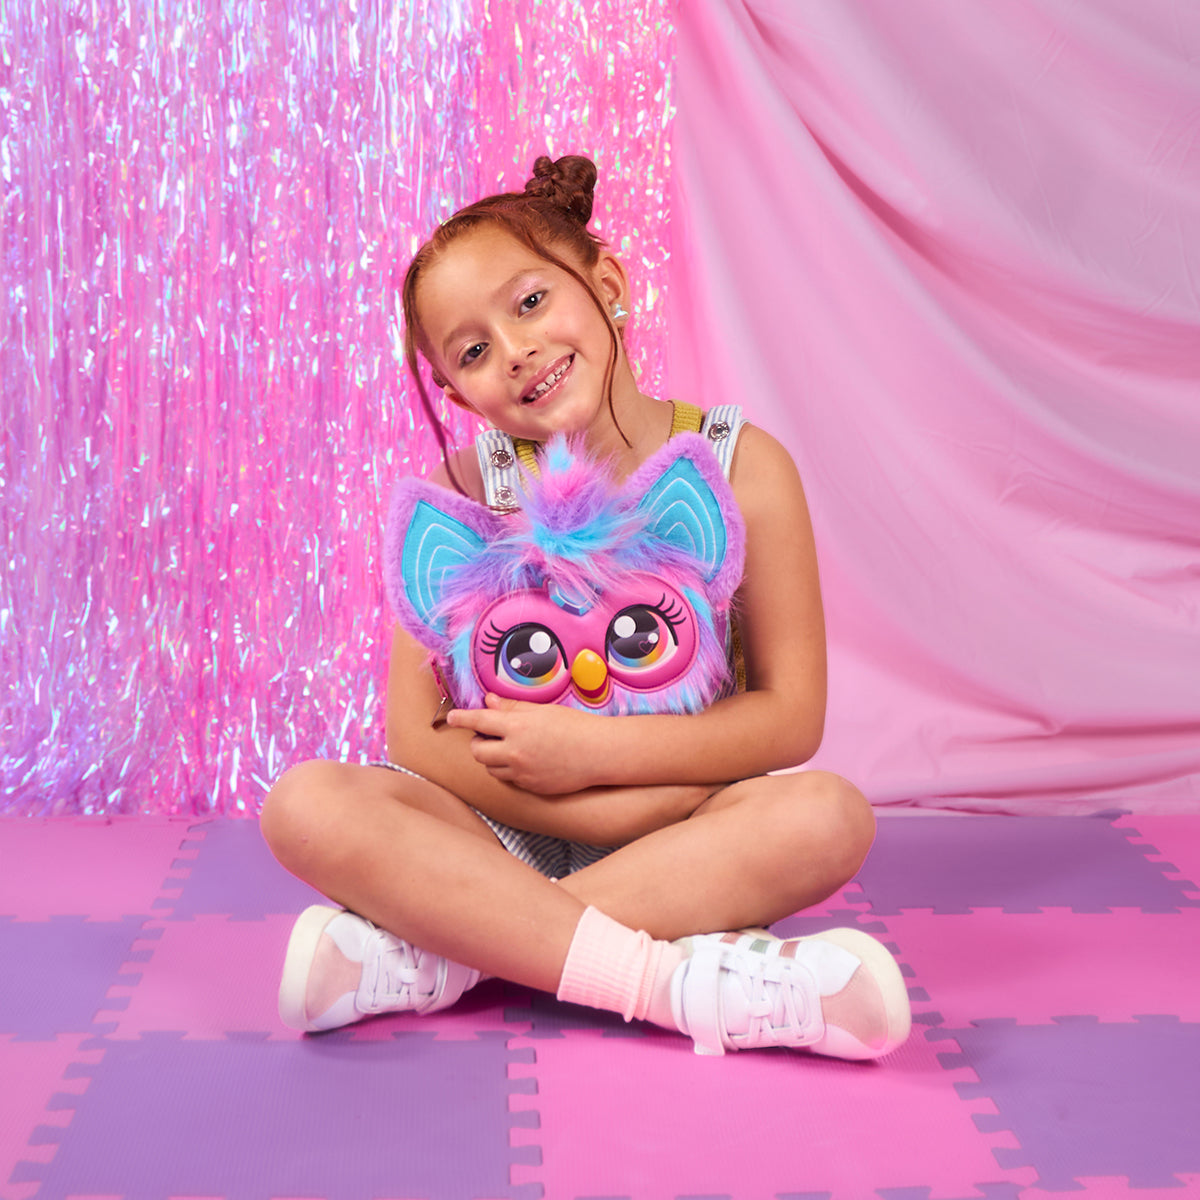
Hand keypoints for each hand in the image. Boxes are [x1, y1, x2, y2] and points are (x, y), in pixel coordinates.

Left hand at [445, 694, 609, 794]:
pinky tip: (526, 760)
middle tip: (488, 735)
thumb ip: (512, 708)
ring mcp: (522, 772)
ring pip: (491, 768)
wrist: (599, 754)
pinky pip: (509, 779)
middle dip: (478, 742)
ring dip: (493, 758)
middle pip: (478, 751)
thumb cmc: (575, 726)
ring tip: (509, 747)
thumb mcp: (542, 710)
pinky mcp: (530, 787)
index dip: (461, 718)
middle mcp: (515, 752)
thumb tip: (488, 702)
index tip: (452, 717)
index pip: (478, 721)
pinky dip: (509, 770)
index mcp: (517, 726)